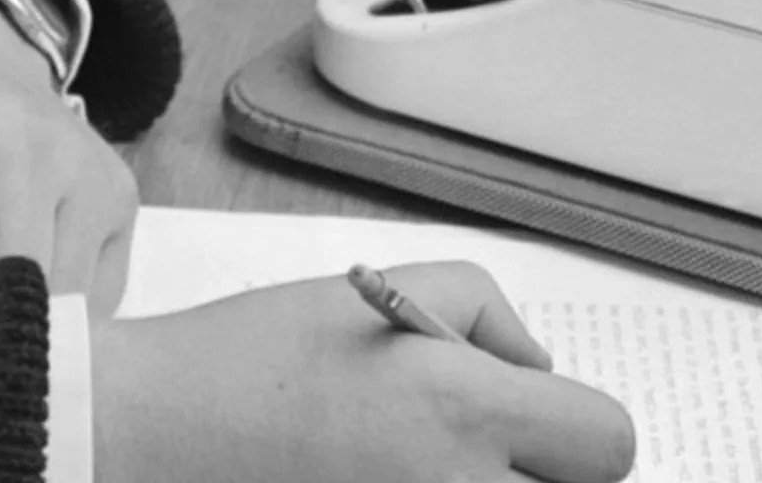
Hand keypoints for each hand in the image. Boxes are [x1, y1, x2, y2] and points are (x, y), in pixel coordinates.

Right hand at [91, 261, 636, 482]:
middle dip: (544, 472)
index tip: (534, 419)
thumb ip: (484, 313)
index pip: (609, 442)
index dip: (576, 423)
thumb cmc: (251, 360)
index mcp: (463, 410)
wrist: (151, 433)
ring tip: (424, 467)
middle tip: (479, 448)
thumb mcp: (376, 295)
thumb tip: (534, 370)